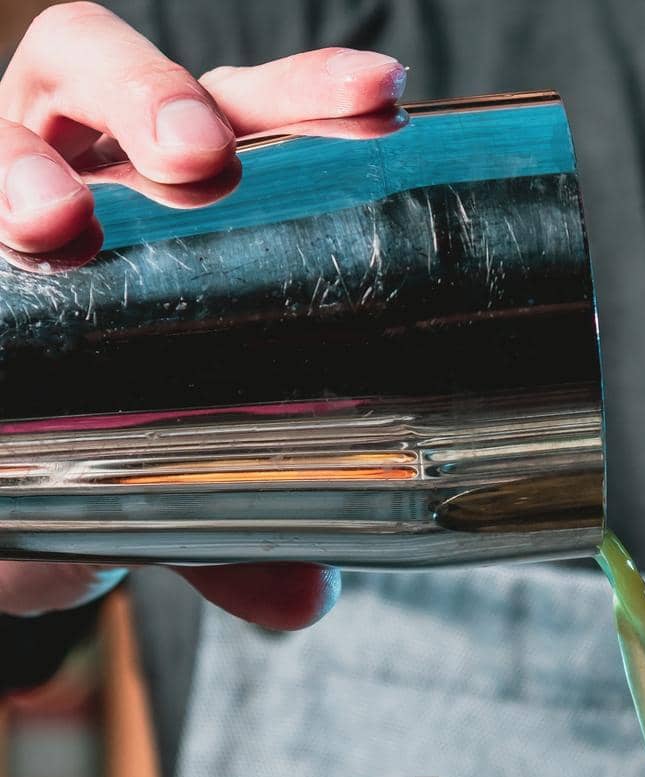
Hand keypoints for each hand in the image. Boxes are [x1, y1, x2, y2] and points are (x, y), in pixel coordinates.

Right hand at [0, 2, 407, 628]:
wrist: (8, 488)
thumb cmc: (109, 439)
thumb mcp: (179, 486)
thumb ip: (237, 530)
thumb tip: (302, 595)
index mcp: (180, 197)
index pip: (250, 113)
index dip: (306, 93)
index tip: (373, 98)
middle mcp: (89, 169)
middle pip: (122, 78)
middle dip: (156, 97)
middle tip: (193, 156)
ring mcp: (8, 192)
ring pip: (14, 127)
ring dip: (28, 164)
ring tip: (52, 222)